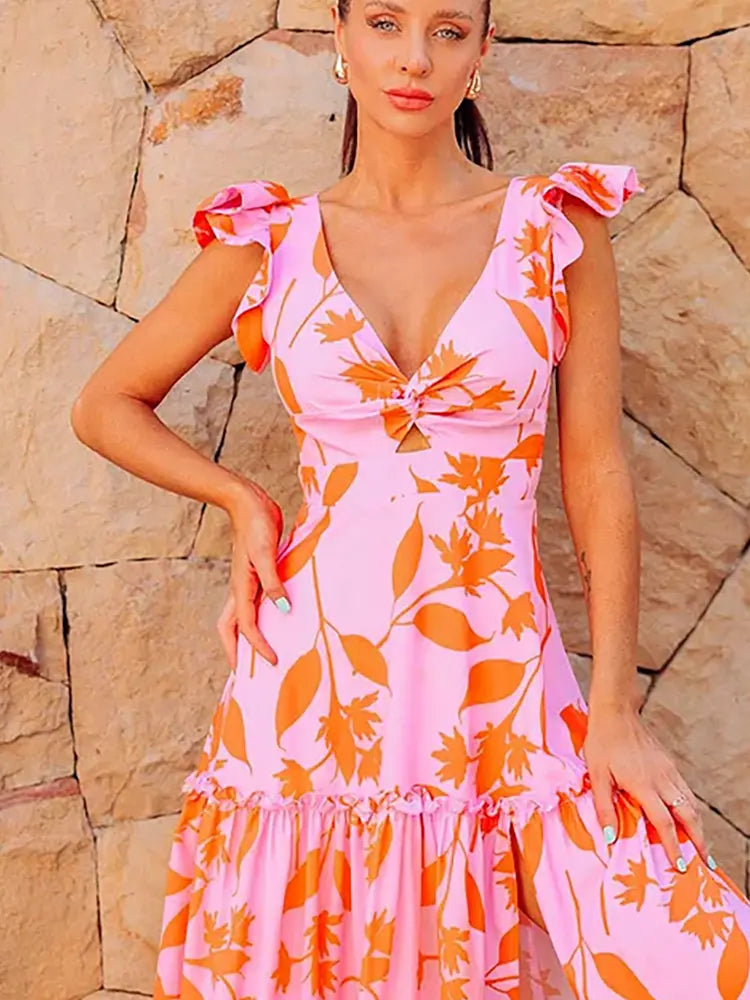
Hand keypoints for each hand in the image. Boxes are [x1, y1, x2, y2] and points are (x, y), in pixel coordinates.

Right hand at [219, 479, 291, 667]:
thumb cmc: (255, 524)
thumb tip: (282, 611)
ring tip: (258, 651)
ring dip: (245, 636)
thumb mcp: (267, 553)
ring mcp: (245, 581)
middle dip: (235, 652)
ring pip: (239, 617)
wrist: (247, 501)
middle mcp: (240, 589)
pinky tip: (274, 617)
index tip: (273, 662)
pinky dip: (259, 616)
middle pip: (230, 628)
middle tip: (246, 672)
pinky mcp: (255, 573)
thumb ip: (273, 582)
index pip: (246, 627)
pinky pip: (253, 602)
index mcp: (240, 587)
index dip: (258, 647)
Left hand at [583, 705, 714, 873]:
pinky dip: (691, 807)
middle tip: (705, 862)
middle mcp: (662, 779)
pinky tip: (688, 815)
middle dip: (699, 840)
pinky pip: (686, 790)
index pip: (665, 824)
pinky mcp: (668, 763)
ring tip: (701, 845)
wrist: (615, 712)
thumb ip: (604, 807)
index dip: (674, 847)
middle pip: (688, 815)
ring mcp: (668, 770)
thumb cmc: (602, 742)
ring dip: (698, 825)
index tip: (681, 866)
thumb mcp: (597, 775)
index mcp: (644, 785)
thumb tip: (610, 837)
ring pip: (691, 802)